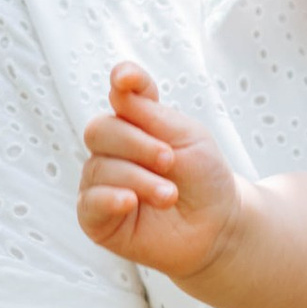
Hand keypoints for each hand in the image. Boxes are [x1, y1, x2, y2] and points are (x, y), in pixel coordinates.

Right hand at [78, 61, 239, 282]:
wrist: (217, 227)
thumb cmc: (204, 179)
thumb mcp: (188, 139)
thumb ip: (152, 114)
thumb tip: (118, 87)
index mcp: (137, 123)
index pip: (124, 93)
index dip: (123, 81)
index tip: (126, 79)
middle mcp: (114, 149)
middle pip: (101, 130)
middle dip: (137, 144)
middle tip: (169, 161)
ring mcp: (101, 182)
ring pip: (99, 167)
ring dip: (139, 180)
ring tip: (170, 196)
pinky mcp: (96, 217)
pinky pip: (89, 202)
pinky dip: (109, 199)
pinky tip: (130, 201)